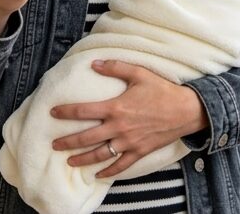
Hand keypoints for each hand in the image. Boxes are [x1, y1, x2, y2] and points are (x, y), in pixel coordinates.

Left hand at [50, 60, 208, 177]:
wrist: (187, 110)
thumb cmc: (162, 90)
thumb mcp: (139, 73)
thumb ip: (115, 67)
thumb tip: (94, 63)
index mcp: (116, 107)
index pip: (83, 111)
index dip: (65, 112)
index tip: (52, 112)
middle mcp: (119, 127)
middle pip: (86, 138)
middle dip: (67, 142)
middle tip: (53, 144)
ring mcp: (129, 142)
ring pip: (100, 154)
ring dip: (82, 159)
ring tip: (69, 161)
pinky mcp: (140, 152)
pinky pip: (121, 165)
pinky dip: (108, 172)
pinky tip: (98, 175)